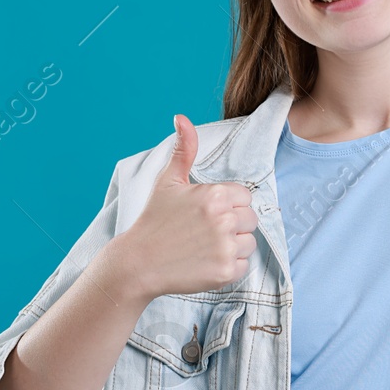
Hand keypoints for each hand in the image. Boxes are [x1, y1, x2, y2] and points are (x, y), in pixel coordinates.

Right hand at [111, 115, 259, 298]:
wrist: (138, 263)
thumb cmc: (154, 220)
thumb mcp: (168, 181)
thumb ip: (183, 149)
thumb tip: (181, 117)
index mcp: (215, 195)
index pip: (244, 196)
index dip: (228, 204)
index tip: (206, 213)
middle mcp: (224, 220)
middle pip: (251, 219)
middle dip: (233, 224)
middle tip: (204, 231)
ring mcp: (226, 247)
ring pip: (249, 242)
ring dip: (233, 245)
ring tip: (204, 246)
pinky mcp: (226, 272)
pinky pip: (244, 265)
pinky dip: (229, 266)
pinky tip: (205, 261)